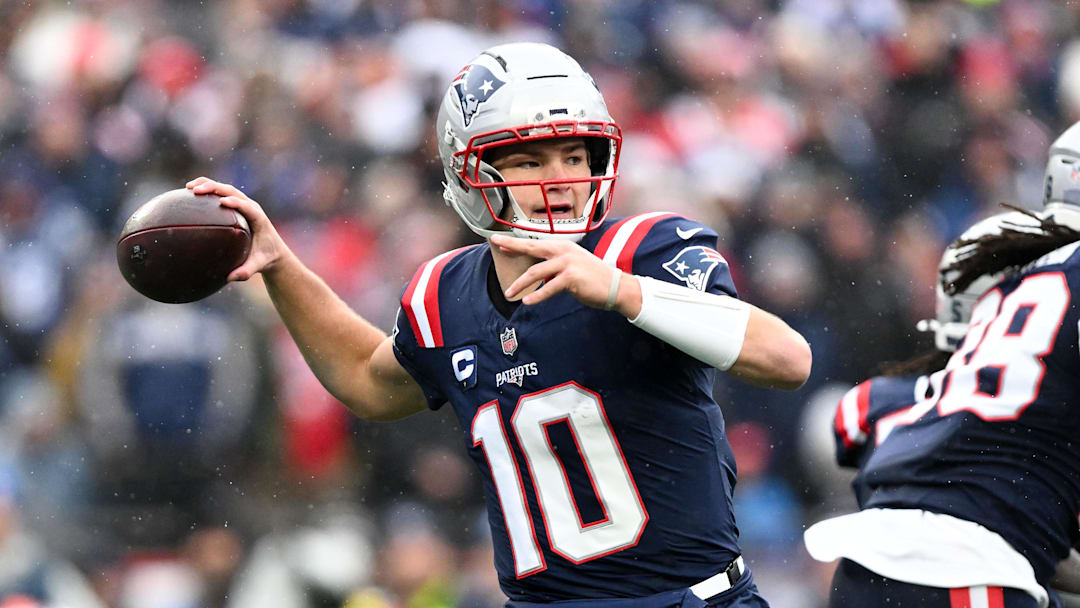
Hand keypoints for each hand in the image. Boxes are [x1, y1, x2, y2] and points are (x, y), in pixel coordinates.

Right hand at [186, 177, 290, 280]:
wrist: (273, 250)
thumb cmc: (265, 257)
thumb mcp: (258, 265)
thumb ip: (246, 271)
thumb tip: (230, 278)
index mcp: (258, 219)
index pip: (247, 207)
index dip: (236, 202)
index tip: (222, 202)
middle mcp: (251, 207)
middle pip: (233, 192)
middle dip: (215, 188)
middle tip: (196, 190)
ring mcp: (244, 204)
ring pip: (226, 189)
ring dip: (208, 185)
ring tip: (189, 187)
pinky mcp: (237, 204)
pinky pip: (221, 194)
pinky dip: (207, 191)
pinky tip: (190, 193)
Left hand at [491, 235, 641, 316]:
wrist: (615, 286)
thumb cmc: (592, 278)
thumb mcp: (572, 266)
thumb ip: (554, 267)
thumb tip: (537, 273)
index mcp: (562, 247)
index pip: (535, 243)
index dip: (516, 242)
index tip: (499, 241)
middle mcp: (563, 251)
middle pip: (532, 247)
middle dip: (512, 245)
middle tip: (496, 244)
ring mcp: (567, 263)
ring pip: (536, 271)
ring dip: (520, 284)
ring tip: (509, 293)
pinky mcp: (571, 277)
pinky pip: (549, 287)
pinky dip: (537, 295)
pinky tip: (527, 301)